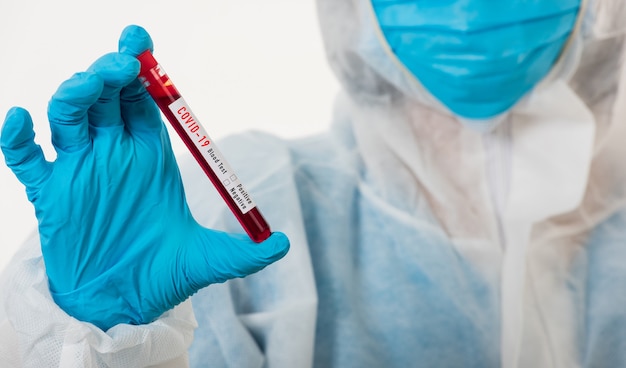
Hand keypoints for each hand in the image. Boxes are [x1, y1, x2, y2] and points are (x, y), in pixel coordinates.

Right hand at [0, 25, 288, 330]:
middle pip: (106, 96)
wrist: (120, 307)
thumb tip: (281, 245)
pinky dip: (17, 136)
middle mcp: (114, 155)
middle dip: (110, 72)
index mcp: (150, 156)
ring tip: (92, 86)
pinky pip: (26, 157)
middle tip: (124, 66)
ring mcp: (79, 170)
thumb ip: (243, 254)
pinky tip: (20, 120)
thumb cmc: (162, 278)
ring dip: (75, 93)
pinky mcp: (49, 194)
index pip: (144, 100)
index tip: (141, 44)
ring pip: (67, 114)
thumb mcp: (207, 263)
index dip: (143, 70)